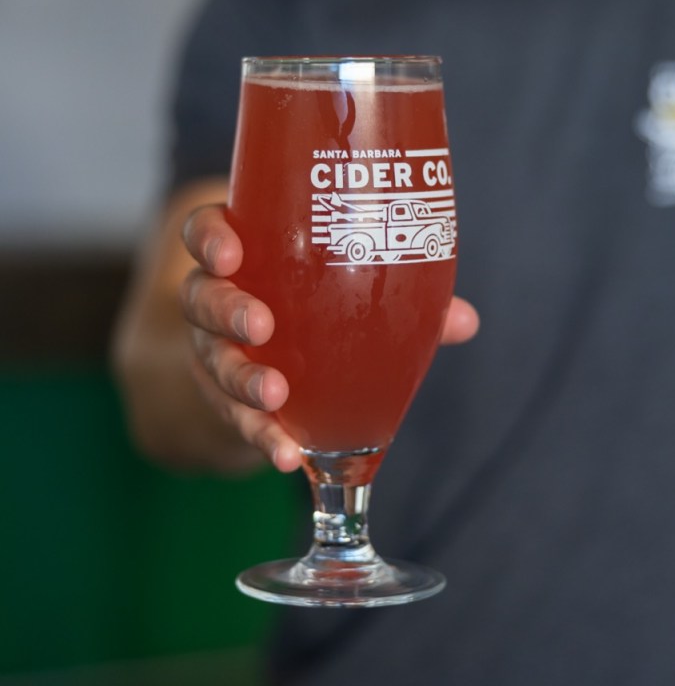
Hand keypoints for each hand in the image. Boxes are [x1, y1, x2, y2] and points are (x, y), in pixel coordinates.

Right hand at [181, 203, 479, 473]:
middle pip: (201, 296)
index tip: (231, 254)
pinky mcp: (223, 400)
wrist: (272, 357)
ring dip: (242, 380)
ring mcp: (212, 350)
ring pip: (212, 360)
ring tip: (275, 397)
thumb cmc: (318, 301)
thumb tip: (464, 319)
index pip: (205, 232)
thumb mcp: (347, 290)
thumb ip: (402, 298)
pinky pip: (233, 417)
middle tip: (261, 326)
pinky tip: (287, 454)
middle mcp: (215, 297)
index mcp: (244, 252)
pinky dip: (261, 435)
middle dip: (228, 311)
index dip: (210, 239)